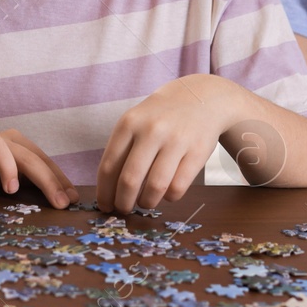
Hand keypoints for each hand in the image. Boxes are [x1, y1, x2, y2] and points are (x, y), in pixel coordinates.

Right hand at [0, 129, 75, 207]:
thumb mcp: (14, 181)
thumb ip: (35, 186)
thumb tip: (67, 200)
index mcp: (17, 144)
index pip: (43, 161)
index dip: (59, 180)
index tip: (71, 201)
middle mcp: (0, 141)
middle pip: (27, 156)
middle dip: (46, 180)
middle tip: (58, 204)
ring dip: (7, 167)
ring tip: (12, 190)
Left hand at [97, 74, 232, 213]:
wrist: (201, 97)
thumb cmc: (160, 116)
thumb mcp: (136, 121)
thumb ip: (122, 150)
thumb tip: (109, 191)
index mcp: (129, 124)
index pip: (109, 166)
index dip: (104, 192)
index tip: (105, 206)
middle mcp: (151, 131)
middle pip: (129, 180)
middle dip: (123, 203)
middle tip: (123, 210)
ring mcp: (176, 140)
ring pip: (155, 187)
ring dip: (147, 203)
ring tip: (146, 203)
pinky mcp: (197, 152)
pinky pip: (178, 187)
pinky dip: (170, 197)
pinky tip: (167, 193)